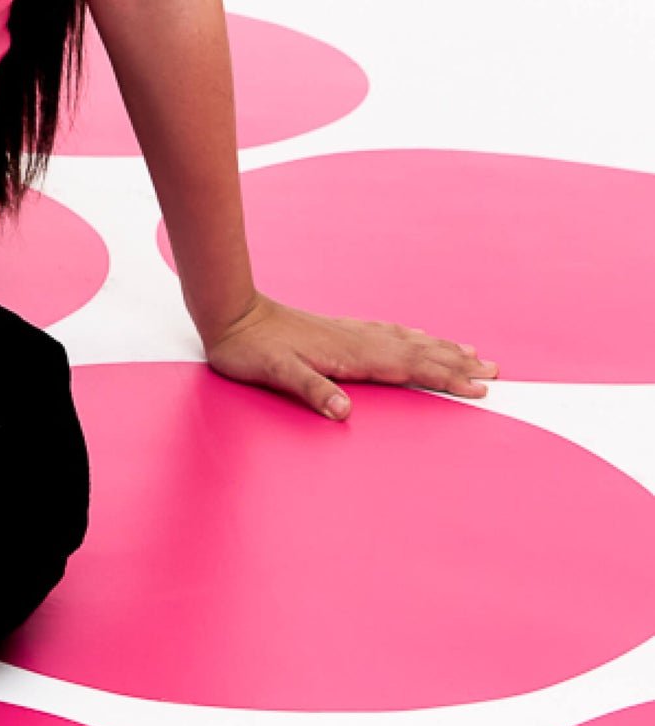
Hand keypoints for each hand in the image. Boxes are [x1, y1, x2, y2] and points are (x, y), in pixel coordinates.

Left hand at [201, 291, 499, 420]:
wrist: (231, 314)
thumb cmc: (251, 349)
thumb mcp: (276, 373)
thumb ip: (311, 389)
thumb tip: (343, 411)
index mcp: (351, 354)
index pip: (410, 367)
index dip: (446, 377)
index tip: (480, 387)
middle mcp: (358, 340)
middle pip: (420, 352)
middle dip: (458, 363)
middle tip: (495, 371)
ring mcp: (351, 333)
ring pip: (409, 340)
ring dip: (442, 348)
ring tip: (472, 352)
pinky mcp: (340, 330)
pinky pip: (390, 333)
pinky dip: (414, 337)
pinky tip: (419, 337)